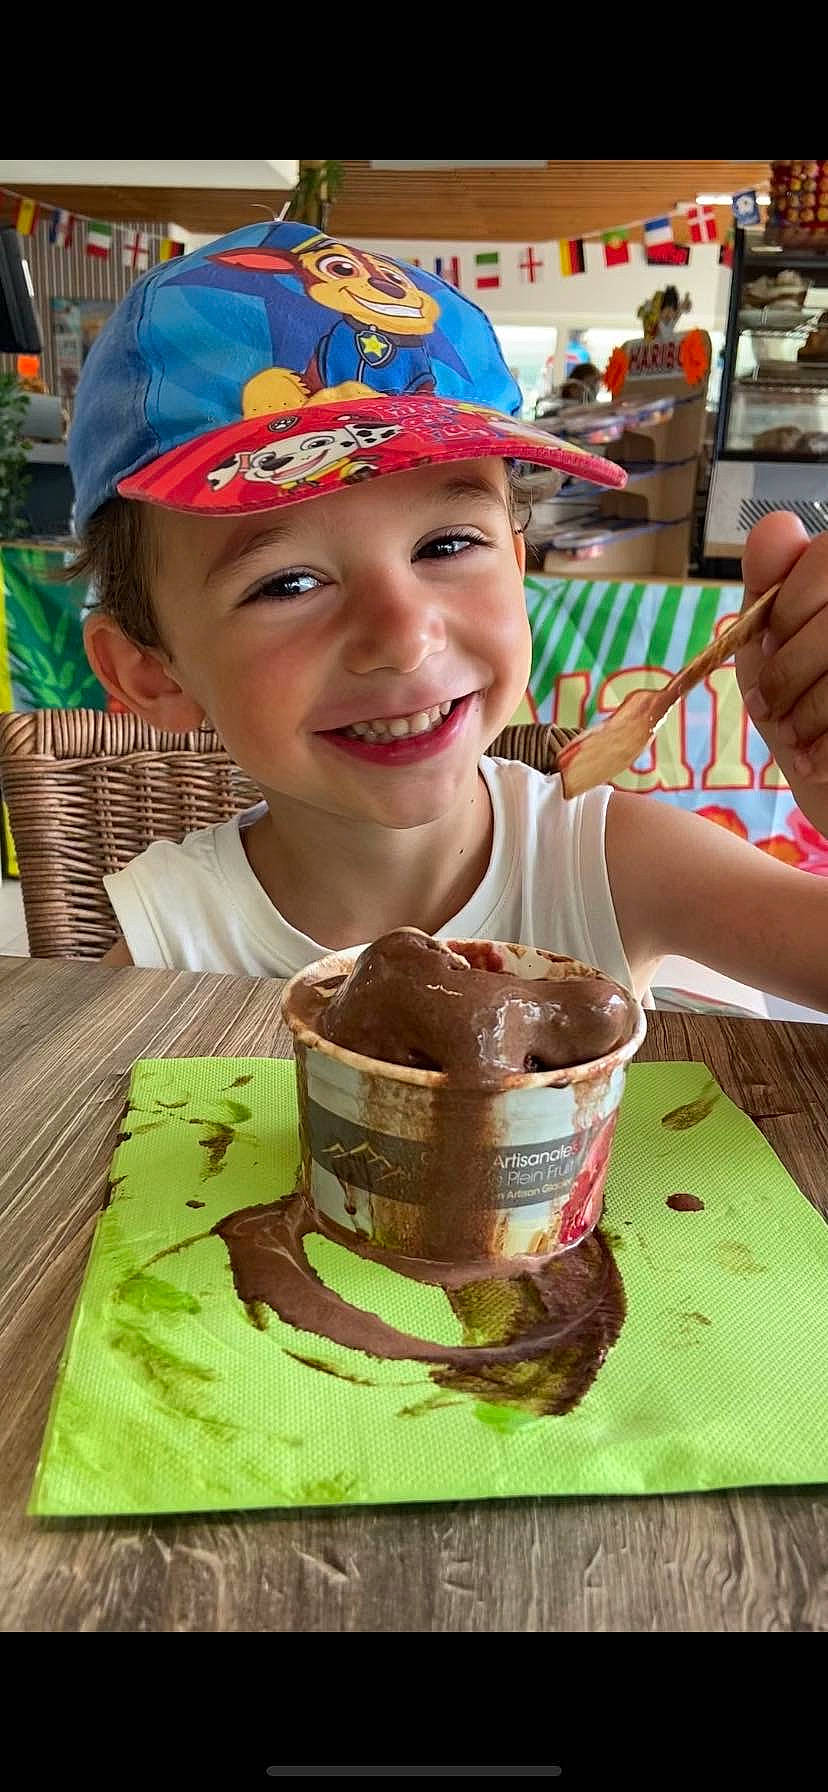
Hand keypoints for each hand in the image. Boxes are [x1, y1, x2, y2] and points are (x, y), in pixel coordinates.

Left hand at [738, 513, 827, 836]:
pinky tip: (817, 762)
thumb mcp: (777, 640)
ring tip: (795, 735)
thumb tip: (775, 526)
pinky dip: (826, 751)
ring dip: (807, 712)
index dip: (785, 608)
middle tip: (772, 706)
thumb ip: (773, 583)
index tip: (767, 645)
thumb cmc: (810, 708)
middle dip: (788, 669)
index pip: (827, 557)